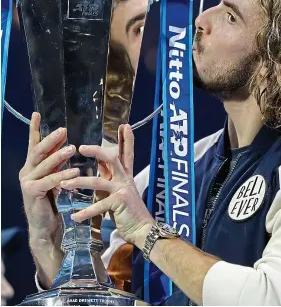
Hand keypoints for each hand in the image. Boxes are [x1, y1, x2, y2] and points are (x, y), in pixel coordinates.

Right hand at [19, 112, 79, 243]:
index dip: (35, 129)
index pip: (34, 144)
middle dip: (51, 139)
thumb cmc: (51, 200)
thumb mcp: (54, 176)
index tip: (36, 113)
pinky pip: (49, 181)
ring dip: (59, 155)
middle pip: (38, 151)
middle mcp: (27, 171)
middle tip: (63, 130)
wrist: (45, 225)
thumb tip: (66, 144)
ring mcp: (28, 182)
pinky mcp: (32, 193)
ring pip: (44, 165)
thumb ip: (57, 162)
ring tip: (73, 148)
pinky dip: (62, 175)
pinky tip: (75, 170)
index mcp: (32, 166)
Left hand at [60, 124, 154, 247]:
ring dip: (79, 182)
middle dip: (97, 151)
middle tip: (81, 147)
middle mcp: (125, 179)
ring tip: (63, 184)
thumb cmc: (128, 211)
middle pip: (112, 158)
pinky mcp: (119, 203)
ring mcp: (122, 190)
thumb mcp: (120, 190)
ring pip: (98, 181)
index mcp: (125, 175)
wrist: (142, 229)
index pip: (126, 153)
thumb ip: (111, 178)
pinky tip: (74, 216)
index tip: (124, 125)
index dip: (126, 139)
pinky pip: (99, 206)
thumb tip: (101, 166)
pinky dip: (85, 212)